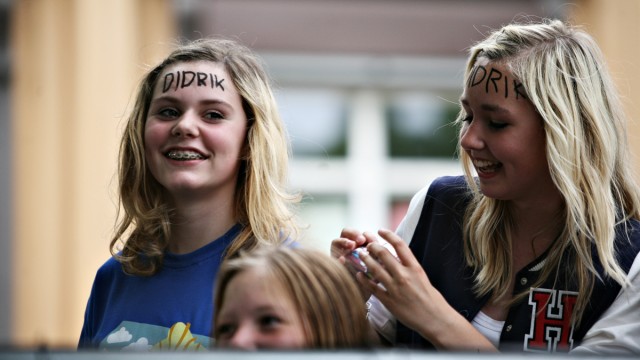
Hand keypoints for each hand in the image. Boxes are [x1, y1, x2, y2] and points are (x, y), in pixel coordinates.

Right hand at [331, 228, 373, 300]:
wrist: (359, 298)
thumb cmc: (370, 282)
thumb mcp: (377, 269)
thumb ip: (379, 259)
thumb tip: (386, 250)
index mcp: (359, 247)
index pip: (361, 235)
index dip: (367, 235)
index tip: (374, 241)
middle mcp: (347, 249)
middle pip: (346, 233)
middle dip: (354, 234)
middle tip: (361, 240)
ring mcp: (337, 255)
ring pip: (336, 241)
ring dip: (344, 241)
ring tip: (352, 245)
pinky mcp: (332, 265)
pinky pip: (332, 259)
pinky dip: (337, 258)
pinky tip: (342, 259)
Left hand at [358, 229, 495, 350]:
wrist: (435, 318)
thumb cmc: (431, 298)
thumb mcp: (422, 277)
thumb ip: (409, 266)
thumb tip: (397, 256)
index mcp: (415, 268)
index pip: (400, 245)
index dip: (388, 235)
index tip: (380, 230)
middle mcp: (404, 275)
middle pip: (383, 254)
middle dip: (372, 246)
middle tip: (366, 243)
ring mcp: (395, 288)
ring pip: (375, 269)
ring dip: (365, 260)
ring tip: (359, 255)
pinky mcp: (389, 301)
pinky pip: (372, 287)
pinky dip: (363, 280)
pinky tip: (358, 275)